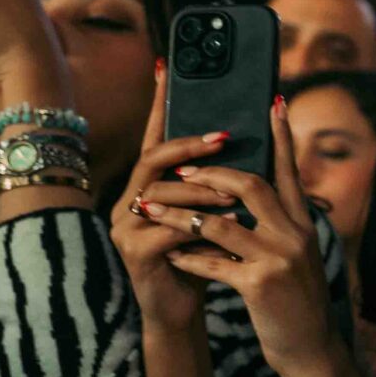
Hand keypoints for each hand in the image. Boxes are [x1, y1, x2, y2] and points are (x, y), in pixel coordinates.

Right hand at [111, 69, 229, 333]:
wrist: (181, 310)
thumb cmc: (200, 258)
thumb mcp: (211, 214)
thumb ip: (218, 183)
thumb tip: (249, 141)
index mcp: (147, 186)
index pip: (154, 137)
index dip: (159, 103)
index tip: (167, 66)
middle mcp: (129, 199)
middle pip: (153, 159)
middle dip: (190, 146)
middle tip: (225, 138)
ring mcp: (126, 225)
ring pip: (162, 193)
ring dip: (203, 190)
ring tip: (236, 193)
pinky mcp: (134, 252)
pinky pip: (169, 229)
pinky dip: (200, 225)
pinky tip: (226, 225)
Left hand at [166, 97, 353, 376]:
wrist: (312, 350)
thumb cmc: (296, 301)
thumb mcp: (297, 257)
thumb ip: (279, 226)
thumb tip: (246, 198)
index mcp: (302, 223)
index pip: (289, 170)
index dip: (282, 136)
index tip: (273, 102)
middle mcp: (294, 234)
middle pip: (250, 185)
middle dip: (210, 173)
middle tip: (182, 168)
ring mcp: (278, 258)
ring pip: (220, 222)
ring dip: (179, 214)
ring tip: (152, 210)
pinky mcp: (259, 285)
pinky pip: (212, 262)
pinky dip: (188, 258)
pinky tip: (171, 257)